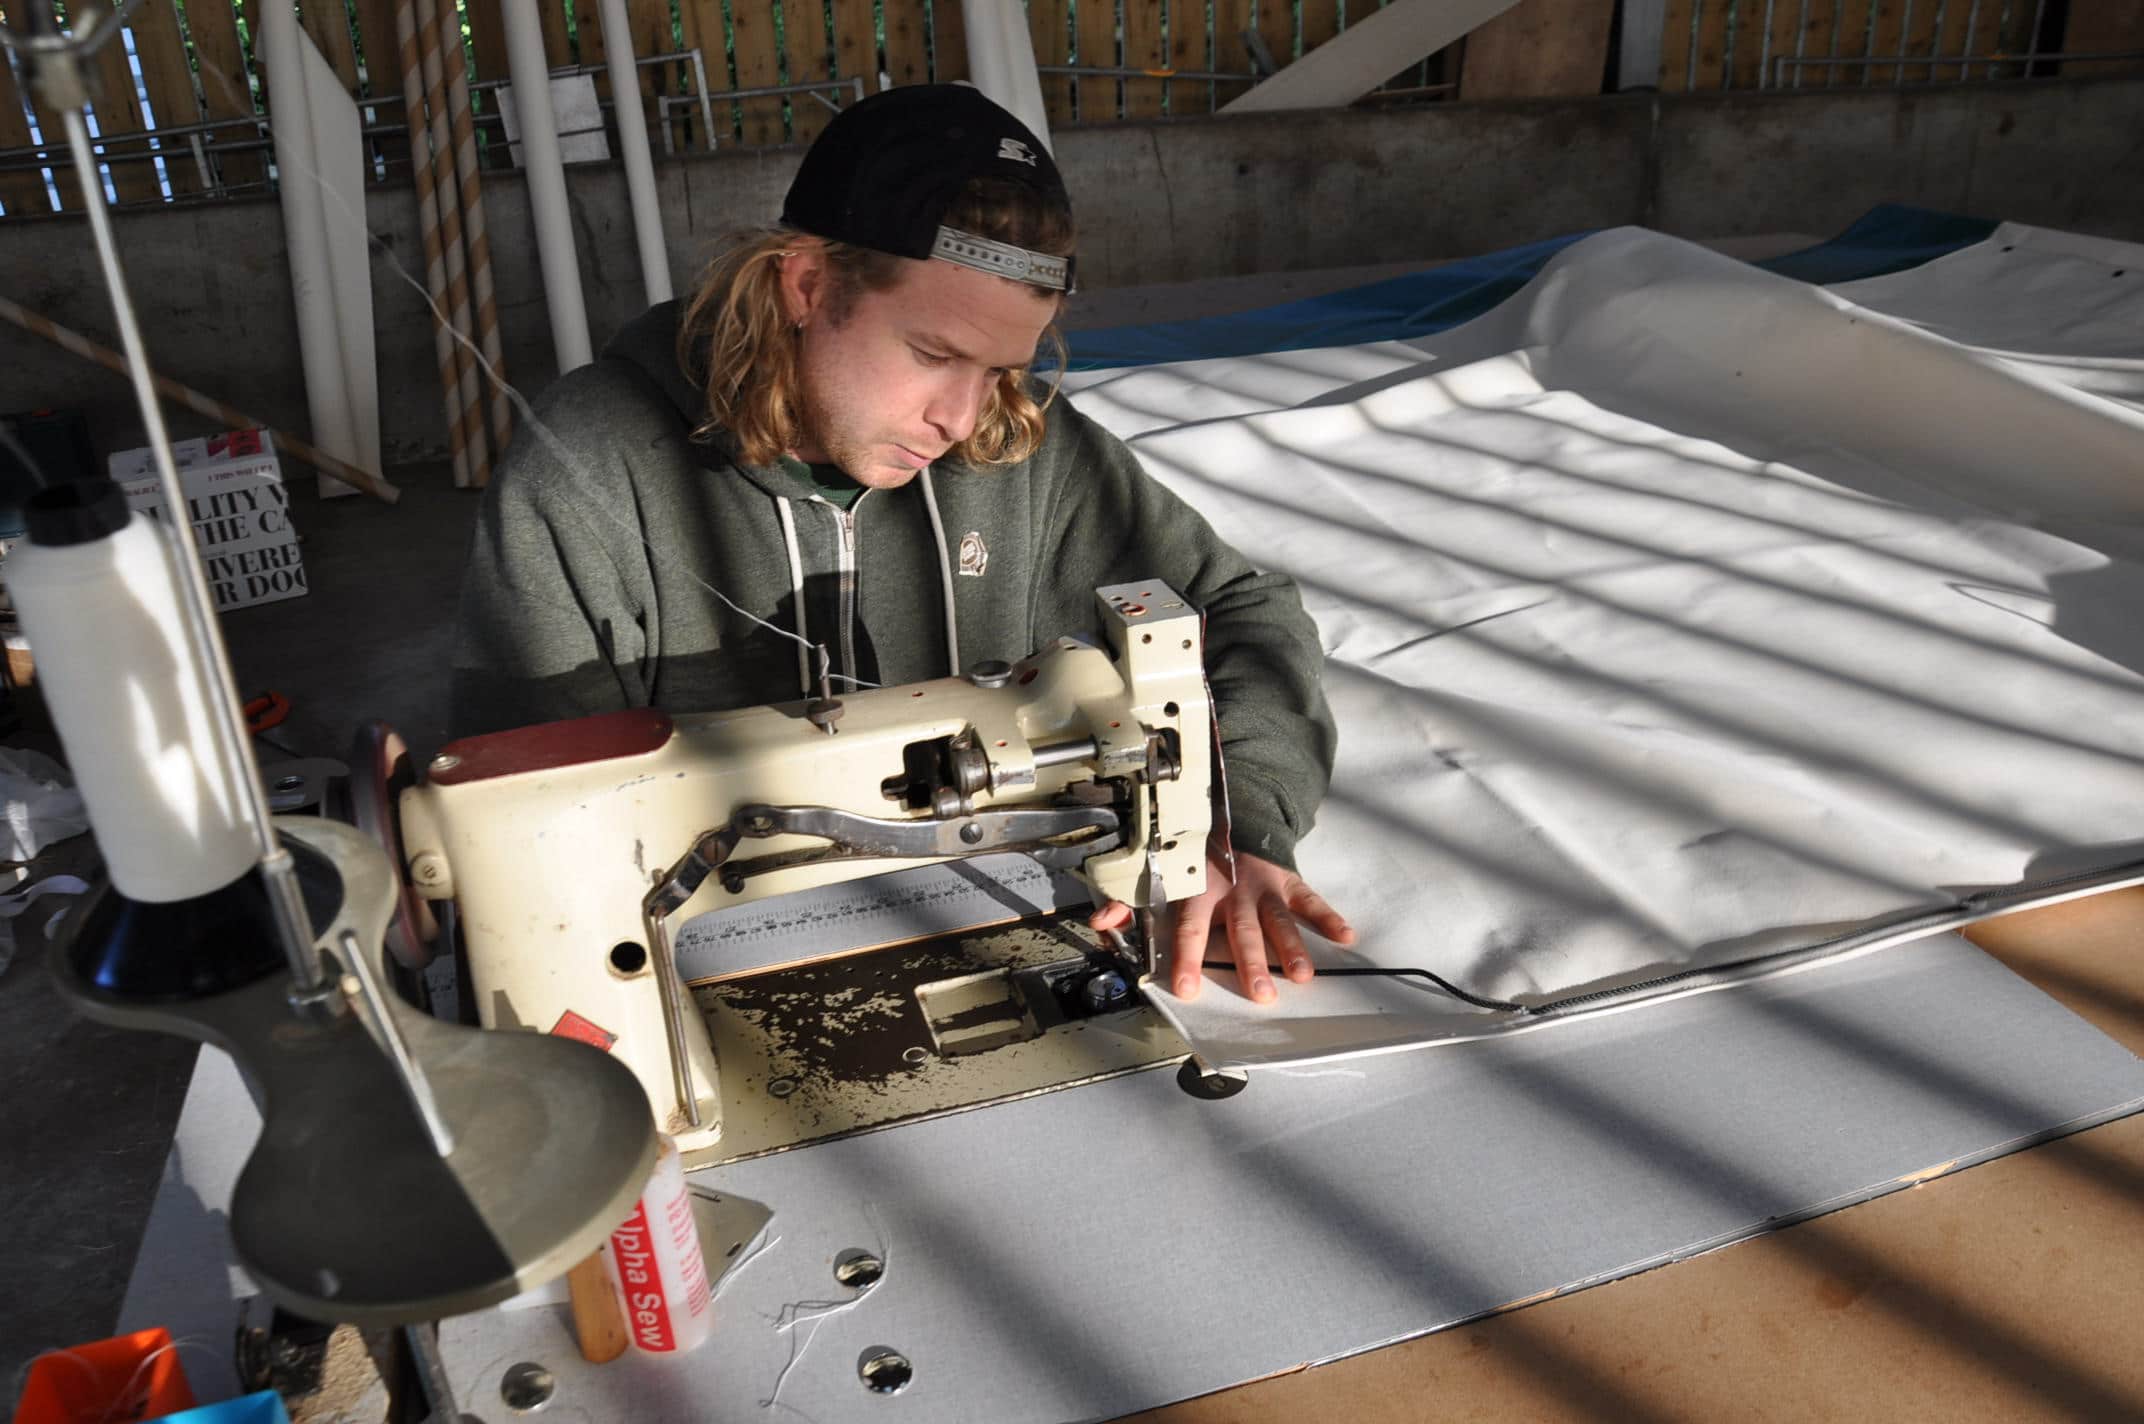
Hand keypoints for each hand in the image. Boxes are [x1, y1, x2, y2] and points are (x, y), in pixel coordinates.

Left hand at [1089, 847, 1353, 1004]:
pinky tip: (1345, 936)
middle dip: (1251, 963)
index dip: (1186, 957)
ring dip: (1292, 948)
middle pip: (1242, 932)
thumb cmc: (1189, 861)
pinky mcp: (1287, 880)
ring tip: (1302, 977)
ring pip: (1278, 920)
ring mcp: (1263, 886)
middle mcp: (1233, 891)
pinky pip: (1309, 899)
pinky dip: (1328, 916)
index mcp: (1197, 892)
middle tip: (1262, 995)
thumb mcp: (1155, 877)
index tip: (1186, 988)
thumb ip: (1127, 902)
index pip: (1189, 928)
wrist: (1225, 820)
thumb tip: (1101, 924)